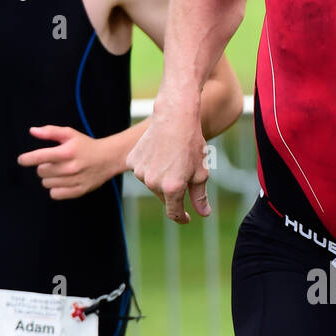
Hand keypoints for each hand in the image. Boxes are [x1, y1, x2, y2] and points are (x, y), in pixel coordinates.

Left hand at [18, 125, 115, 198]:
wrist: (109, 158)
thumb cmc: (86, 145)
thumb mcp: (70, 134)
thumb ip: (50, 132)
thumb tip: (32, 131)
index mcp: (66, 152)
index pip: (39, 157)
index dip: (27, 159)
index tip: (22, 160)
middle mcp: (70, 167)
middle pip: (41, 172)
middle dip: (43, 167)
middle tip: (52, 163)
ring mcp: (75, 180)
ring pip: (47, 184)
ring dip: (49, 178)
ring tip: (59, 172)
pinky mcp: (79, 191)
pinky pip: (55, 194)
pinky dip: (55, 189)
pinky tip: (62, 182)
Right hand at [127, 104, 209, 223]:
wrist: (175, 118)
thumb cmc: (192, 145)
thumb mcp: (201, 173)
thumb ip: (200, 197)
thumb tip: (203, 214)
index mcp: (172, 188)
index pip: (174, 213)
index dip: (181, 217)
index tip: (186, 218)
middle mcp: (153, 183)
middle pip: (164, 197)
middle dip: (174, 191)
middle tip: (183, 172)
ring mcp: (140, 172)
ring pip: (152, 183)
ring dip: (161, 178)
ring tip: (172, 159)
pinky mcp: (132, 161)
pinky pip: (142, 170)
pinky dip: (150, 166)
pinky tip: (159, 153)